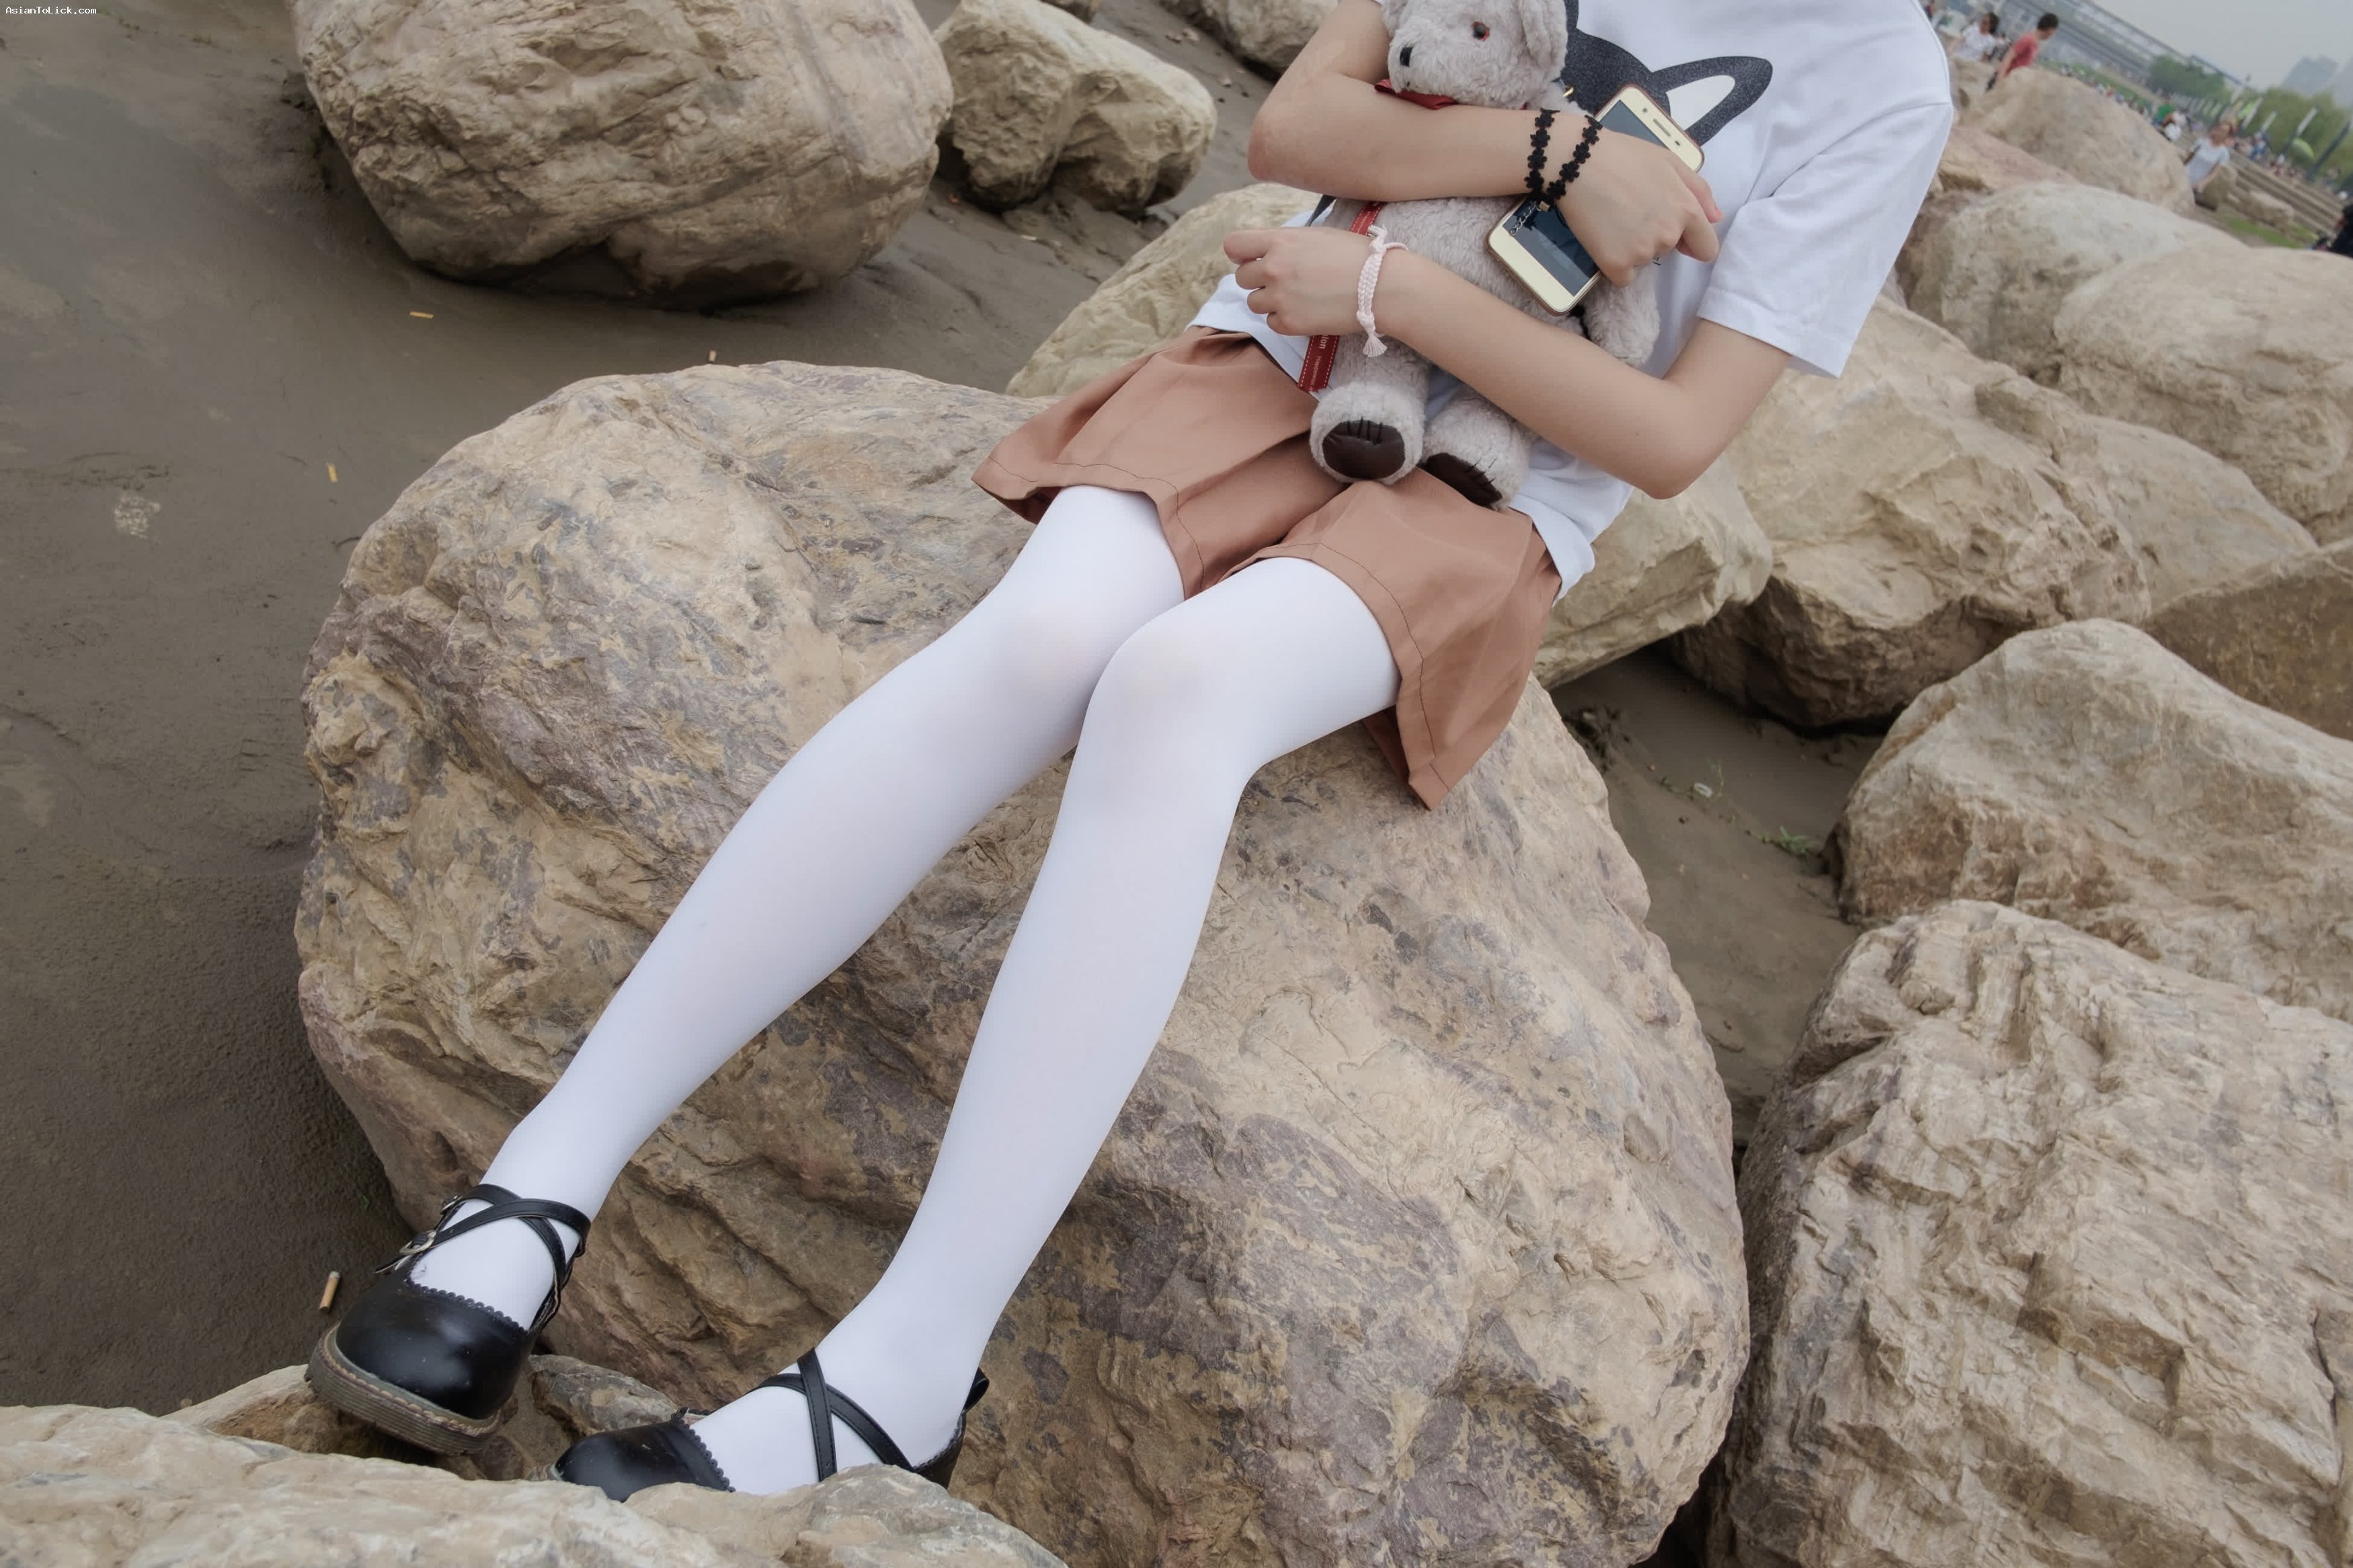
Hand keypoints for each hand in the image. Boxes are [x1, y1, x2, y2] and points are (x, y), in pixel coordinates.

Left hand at [1223, 225, 1378, 337]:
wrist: (1381, 286)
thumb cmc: (1356, 255)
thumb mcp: (1317, 235)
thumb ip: (1286, 242)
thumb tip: (1265, 249)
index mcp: (1280, 242)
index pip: (1234, 245)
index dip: (1241, 253)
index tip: (1252, 259)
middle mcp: (1273, 269)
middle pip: (1242, 278)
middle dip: (1258, 280)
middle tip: (1284, 281)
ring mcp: (1279, 298)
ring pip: (1254, 303)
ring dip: (1270, 301)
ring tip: (1298, 297)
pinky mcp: (1289, 323)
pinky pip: (1272, 323)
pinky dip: (1284, 319)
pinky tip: (1306, 311)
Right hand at [1552, 118, 1721, 285]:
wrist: (1577, 163)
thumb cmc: (1623, 155)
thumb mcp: (1669, 161)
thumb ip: (1698, 190)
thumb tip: (1716, 218)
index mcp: (1687, 210)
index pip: (1707, 248)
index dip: (1692, 242)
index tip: (1677, 236)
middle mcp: (1669, 235)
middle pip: (1668, 251)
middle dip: (1655, 235)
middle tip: (1631, 209)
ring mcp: (1642, 252)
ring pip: (1644, 261)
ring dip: (1632, 247)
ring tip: (1614, 218)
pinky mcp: (1616, 265)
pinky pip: (1623, 276)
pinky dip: (1615, 263)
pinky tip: (1604, 237)